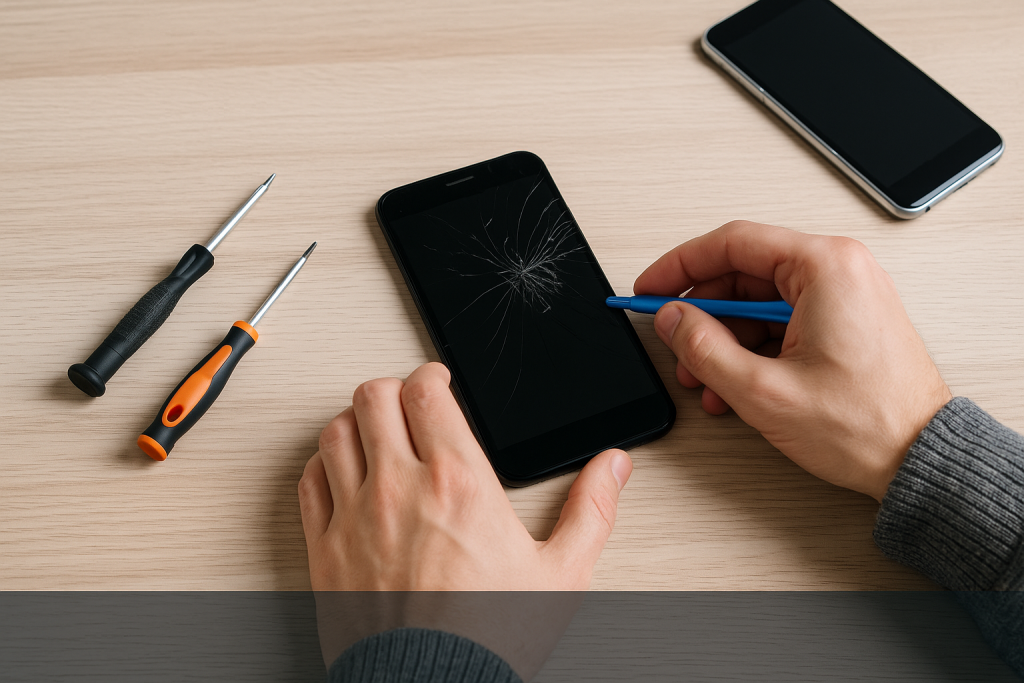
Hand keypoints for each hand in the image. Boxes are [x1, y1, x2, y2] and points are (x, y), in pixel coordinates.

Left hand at [298, 362, 632, 676]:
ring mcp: (356, 516)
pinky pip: (310, 482)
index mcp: (458, 482)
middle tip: (407, 402)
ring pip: (336, 432)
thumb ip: (591, 510)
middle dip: (393, 389)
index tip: (439, 383)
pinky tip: (341, 472)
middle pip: (374, 398)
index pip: (426, 392)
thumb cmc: (492, 636)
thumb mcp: (562, 572)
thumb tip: (612, 466)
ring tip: (374, 432)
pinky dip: (323, 464)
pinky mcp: (326, 549)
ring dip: (355, 421)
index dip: (431, 374)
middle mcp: (400, 488)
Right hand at [635, 220, 950, 501]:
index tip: (649, 289)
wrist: (920, 460)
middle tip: (673, 342)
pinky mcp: (844, 321)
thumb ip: (703, 348)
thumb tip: (672, 319)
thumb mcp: (763, 390)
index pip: (731, 243)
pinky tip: (734, 386)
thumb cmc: (868, 425)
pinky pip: (781, 321)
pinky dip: (751, 349)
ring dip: (723, 340)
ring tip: (705, 380)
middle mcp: (838, 270)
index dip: (679, 267)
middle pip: (742, 274)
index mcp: (824, 267)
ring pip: (757, 303)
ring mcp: (844, 295)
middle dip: (702, 315)